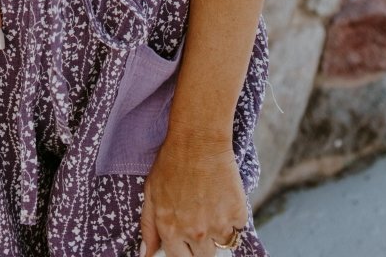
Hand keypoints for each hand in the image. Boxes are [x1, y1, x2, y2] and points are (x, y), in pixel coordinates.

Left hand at [140, 136, 247, 256]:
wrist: (199, 139)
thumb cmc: (171, 161)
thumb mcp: (151, 192)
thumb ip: (149, 227)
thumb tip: (147, 254)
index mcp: (171, 230)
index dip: (182, 250)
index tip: (185, 241)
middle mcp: (195, 233)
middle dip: (201, 245)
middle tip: (200, 220)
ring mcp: (218, 225)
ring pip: (222, 244)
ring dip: (218, 231)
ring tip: (211, 206)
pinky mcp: (237, 213)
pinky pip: (238, 226)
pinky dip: (233, 216)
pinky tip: (223, 196)